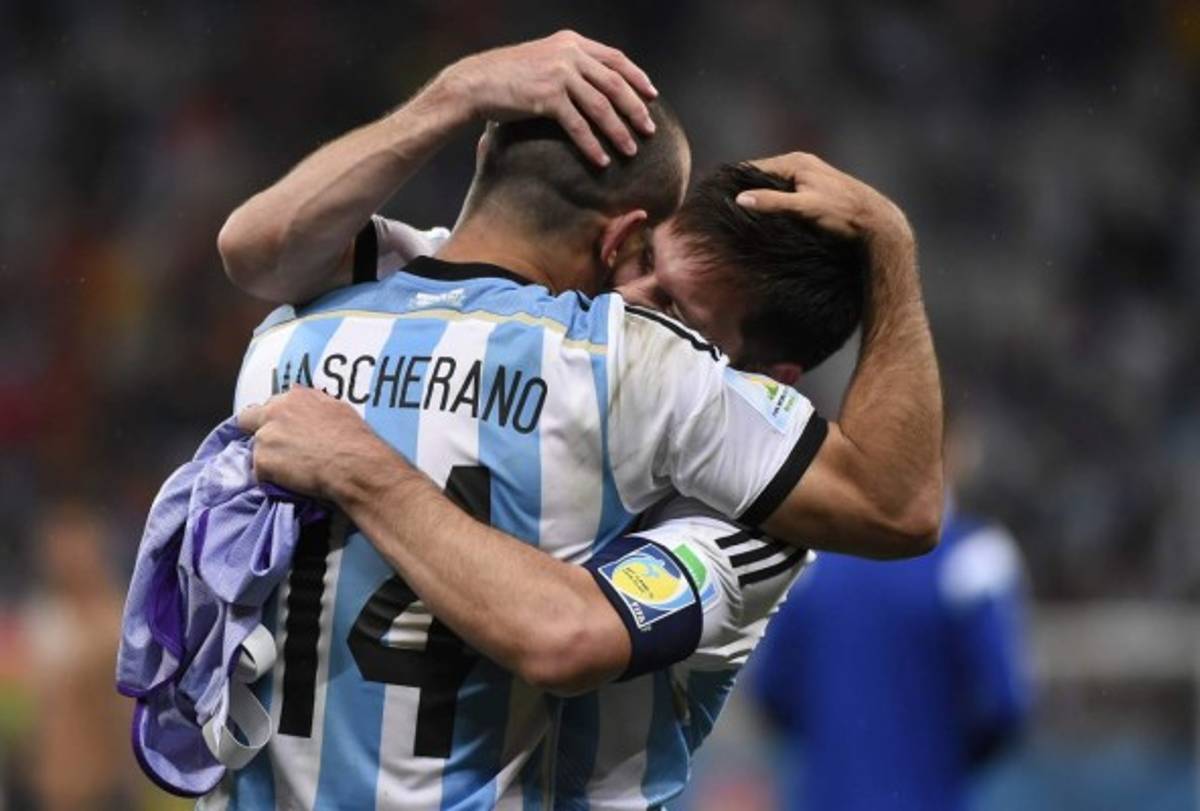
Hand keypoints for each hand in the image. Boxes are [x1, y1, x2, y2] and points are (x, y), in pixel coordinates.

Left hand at [237, 387, 396, 500]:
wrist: (354, 465)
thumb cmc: (354, 439)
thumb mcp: (337, 409)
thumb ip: (313, 405)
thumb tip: (304, 407)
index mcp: (295, 397)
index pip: (271, 404)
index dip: (276, 418)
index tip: (285, 430)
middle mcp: (274, 412)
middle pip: (248, 419)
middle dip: (257, 431)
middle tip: (276, 449)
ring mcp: (265, 437)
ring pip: (257, 449)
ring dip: (268, 458)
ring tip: (290, 471)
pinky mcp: (262, 462)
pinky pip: (261, 473)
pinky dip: (272, 479)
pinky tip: (292, 483)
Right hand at [440, 30, 657, 166]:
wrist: (475, 82)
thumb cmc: (508, 77)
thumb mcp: (543, 60)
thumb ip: (569, 66)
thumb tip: (595, 88)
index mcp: (571, 42)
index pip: (615, 58)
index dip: (637, 77)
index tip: (652, 94)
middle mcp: (569, 54)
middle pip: (614, 83)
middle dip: (636, 108)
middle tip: (650, 129)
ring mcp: (559, 75)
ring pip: (601, 107)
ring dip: (619, 131)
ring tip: (631, 150)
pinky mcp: (547, 98)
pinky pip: (578, 126)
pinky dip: (592, 145)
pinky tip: (601, 160)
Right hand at [736, 152, 910, 242]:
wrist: (876, 222)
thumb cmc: (842, 214)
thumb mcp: (804, 207)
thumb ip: (773, 202)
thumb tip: (740, 198)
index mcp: (796, 162)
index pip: (754, 168)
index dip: (735, 182)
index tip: (717, 197)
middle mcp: (801, 164)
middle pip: (762, 176)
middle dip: (745, 190)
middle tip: (723, 209)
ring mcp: (808, 175)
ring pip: (773, 185)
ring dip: (759, 198)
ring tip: (738, 214)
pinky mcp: (813, 189)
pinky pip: (784, 193)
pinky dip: (773, 202)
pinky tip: (765, 217)